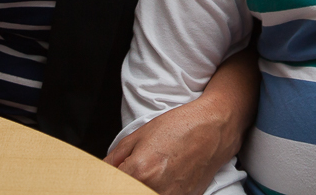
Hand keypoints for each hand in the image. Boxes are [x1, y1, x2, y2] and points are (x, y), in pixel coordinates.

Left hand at [105, 95, 239, 194]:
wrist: (214, 128)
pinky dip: (157, 190)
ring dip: (142, 187)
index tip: (110, 179)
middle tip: (131, 173)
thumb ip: (115, 158)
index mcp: (139, 170)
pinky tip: (162, 179)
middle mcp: (154, 188)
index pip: (110, 187)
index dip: (107, 183)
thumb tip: (101, 172)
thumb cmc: (179, 126)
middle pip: (127, 192)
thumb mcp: (139, 135)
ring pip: (145, 194)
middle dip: (124, 185)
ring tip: (151, 172)